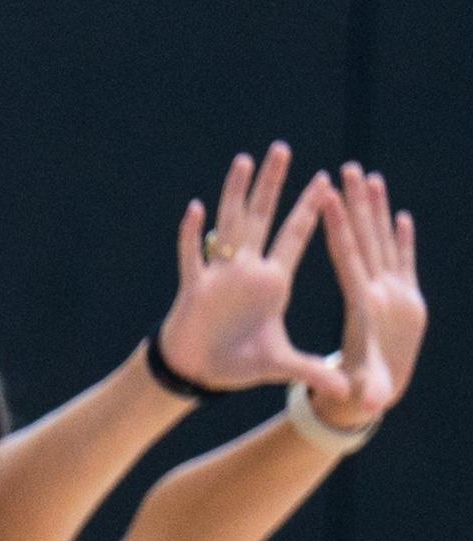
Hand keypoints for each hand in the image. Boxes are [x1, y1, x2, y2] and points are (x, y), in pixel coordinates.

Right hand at [156, 143, 329, 399]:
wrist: (196, 372)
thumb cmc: (238, 364)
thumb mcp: (282, 365)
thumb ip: (313, 371)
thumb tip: (348, 391)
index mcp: (273, 282)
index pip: (297, 237)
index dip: (312, 210)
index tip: (326, 181)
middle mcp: (248, 270)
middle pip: (262, 217)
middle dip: (274, 184)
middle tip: (283, 149)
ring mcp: (219, 275)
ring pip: (229, 224)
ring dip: (235, 193)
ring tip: (244, 161)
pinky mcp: (194, 287)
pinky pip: (193, 256)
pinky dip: (194, 235)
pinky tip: (197, 209)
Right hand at [308, 163, 424, 434]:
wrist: (385, 396)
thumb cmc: (362, 391)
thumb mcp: (362, 390)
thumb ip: (365, 392)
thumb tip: (371, 405)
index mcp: (369, 305)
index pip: (352, 258)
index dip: (341, 227)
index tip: (331, 197)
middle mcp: (388, 292)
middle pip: (371, 239)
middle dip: (360, 204)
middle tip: (352, 170)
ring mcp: (400, 292)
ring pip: (384, 241)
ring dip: (377, 209)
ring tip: (370, 177)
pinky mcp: (407, 296)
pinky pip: (403, 260)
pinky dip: (401, 237)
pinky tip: (398, 214)